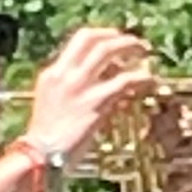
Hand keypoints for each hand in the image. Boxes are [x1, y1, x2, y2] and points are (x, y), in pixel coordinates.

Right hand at [23, 22, 156, 176]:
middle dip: (119, 37)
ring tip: (145, 54)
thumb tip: (98, 81)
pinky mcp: (96, 103)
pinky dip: (140, 78)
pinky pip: (124, 81)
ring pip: (108, 51)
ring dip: (130, 48)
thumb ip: (69, 88)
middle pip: (95, 40)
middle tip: (135, 44)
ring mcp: (80, 87)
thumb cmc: (48, 138)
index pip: (80, 40)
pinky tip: (149, 81)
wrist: (41, 157)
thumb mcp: (52, 104)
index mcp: (53, 73)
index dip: (102, 34)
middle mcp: (65, 74)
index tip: (116, 38)